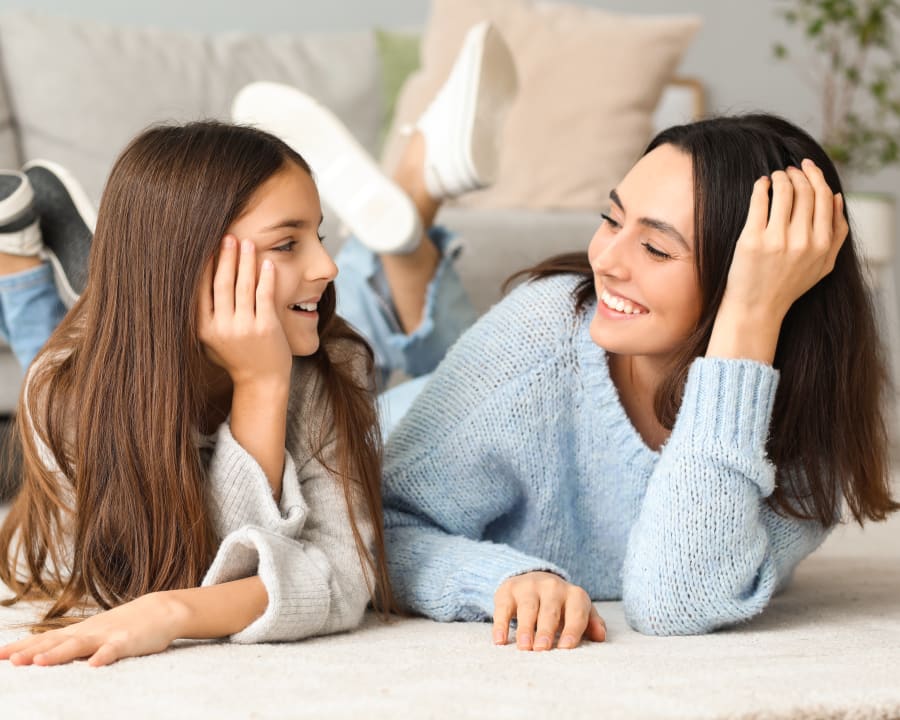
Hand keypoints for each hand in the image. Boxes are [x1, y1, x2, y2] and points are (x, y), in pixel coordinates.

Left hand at [0, 592, 184, 666]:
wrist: (162, 609)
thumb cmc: (127, 624)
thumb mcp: (96, 633)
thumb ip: (73, 643)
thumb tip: (43, 655)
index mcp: (80, 632)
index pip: (45, 639)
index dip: (22, 647)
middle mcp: (88, 632)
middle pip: (55, 642)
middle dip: (30, 651)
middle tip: (8, 660)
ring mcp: (108, 635)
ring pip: (79, 645)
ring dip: (58, 653)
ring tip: (38, 662)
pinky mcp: (128, 641)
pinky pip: (114, 650)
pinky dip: (104, 656)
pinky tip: (94, 665)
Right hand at [198, 235, 292, 386]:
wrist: (262, 381)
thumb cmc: (237, 357)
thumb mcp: (212, 340)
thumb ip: (203, 315)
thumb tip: (193, 281)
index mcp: (204, 329)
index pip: (201, 290)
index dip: (205, 266)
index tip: (208, 246)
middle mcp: (222, 327)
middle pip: (222, 283)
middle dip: (225, 256)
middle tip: (228, 236)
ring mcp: (244, 327)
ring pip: (243, 285)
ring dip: (245, 260)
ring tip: (247, 243)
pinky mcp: (266, 327)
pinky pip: (264, 294)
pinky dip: (265, 276)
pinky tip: (266, 263)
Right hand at [493, 571, 606, 650]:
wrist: (534, 579)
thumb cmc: (561, 605)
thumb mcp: (579, 610)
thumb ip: (592, 623)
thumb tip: (600, 636)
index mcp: (574, 595)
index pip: (576, 613)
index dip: (572, 630)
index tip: (566, 647)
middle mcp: (552, 587)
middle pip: (550, 610)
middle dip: (547, 630)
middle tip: (543, 649)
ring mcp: (529, 587)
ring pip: (527, 607)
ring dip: (526, 628)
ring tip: (524, 647)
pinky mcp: (508, 590)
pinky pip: (503, 607)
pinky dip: (501, 624)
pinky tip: (500, 640)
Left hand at [721, 159, 848, 322]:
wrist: (757, 308)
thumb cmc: (789, 284)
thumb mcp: (823, 264)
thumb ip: (837, 232)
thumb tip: (837, 196)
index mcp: (822, 245)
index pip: (824, 197)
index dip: (815, 176)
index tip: (806, 167)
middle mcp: (802, 241)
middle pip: (804, 191)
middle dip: (797, 175)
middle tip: (788, 171)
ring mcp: (776, 240)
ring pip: (784, 192)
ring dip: (780, 177)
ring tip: (775, 177)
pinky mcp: (751, 240)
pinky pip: (759, 201)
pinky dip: (761, 186)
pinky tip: (760, 185)